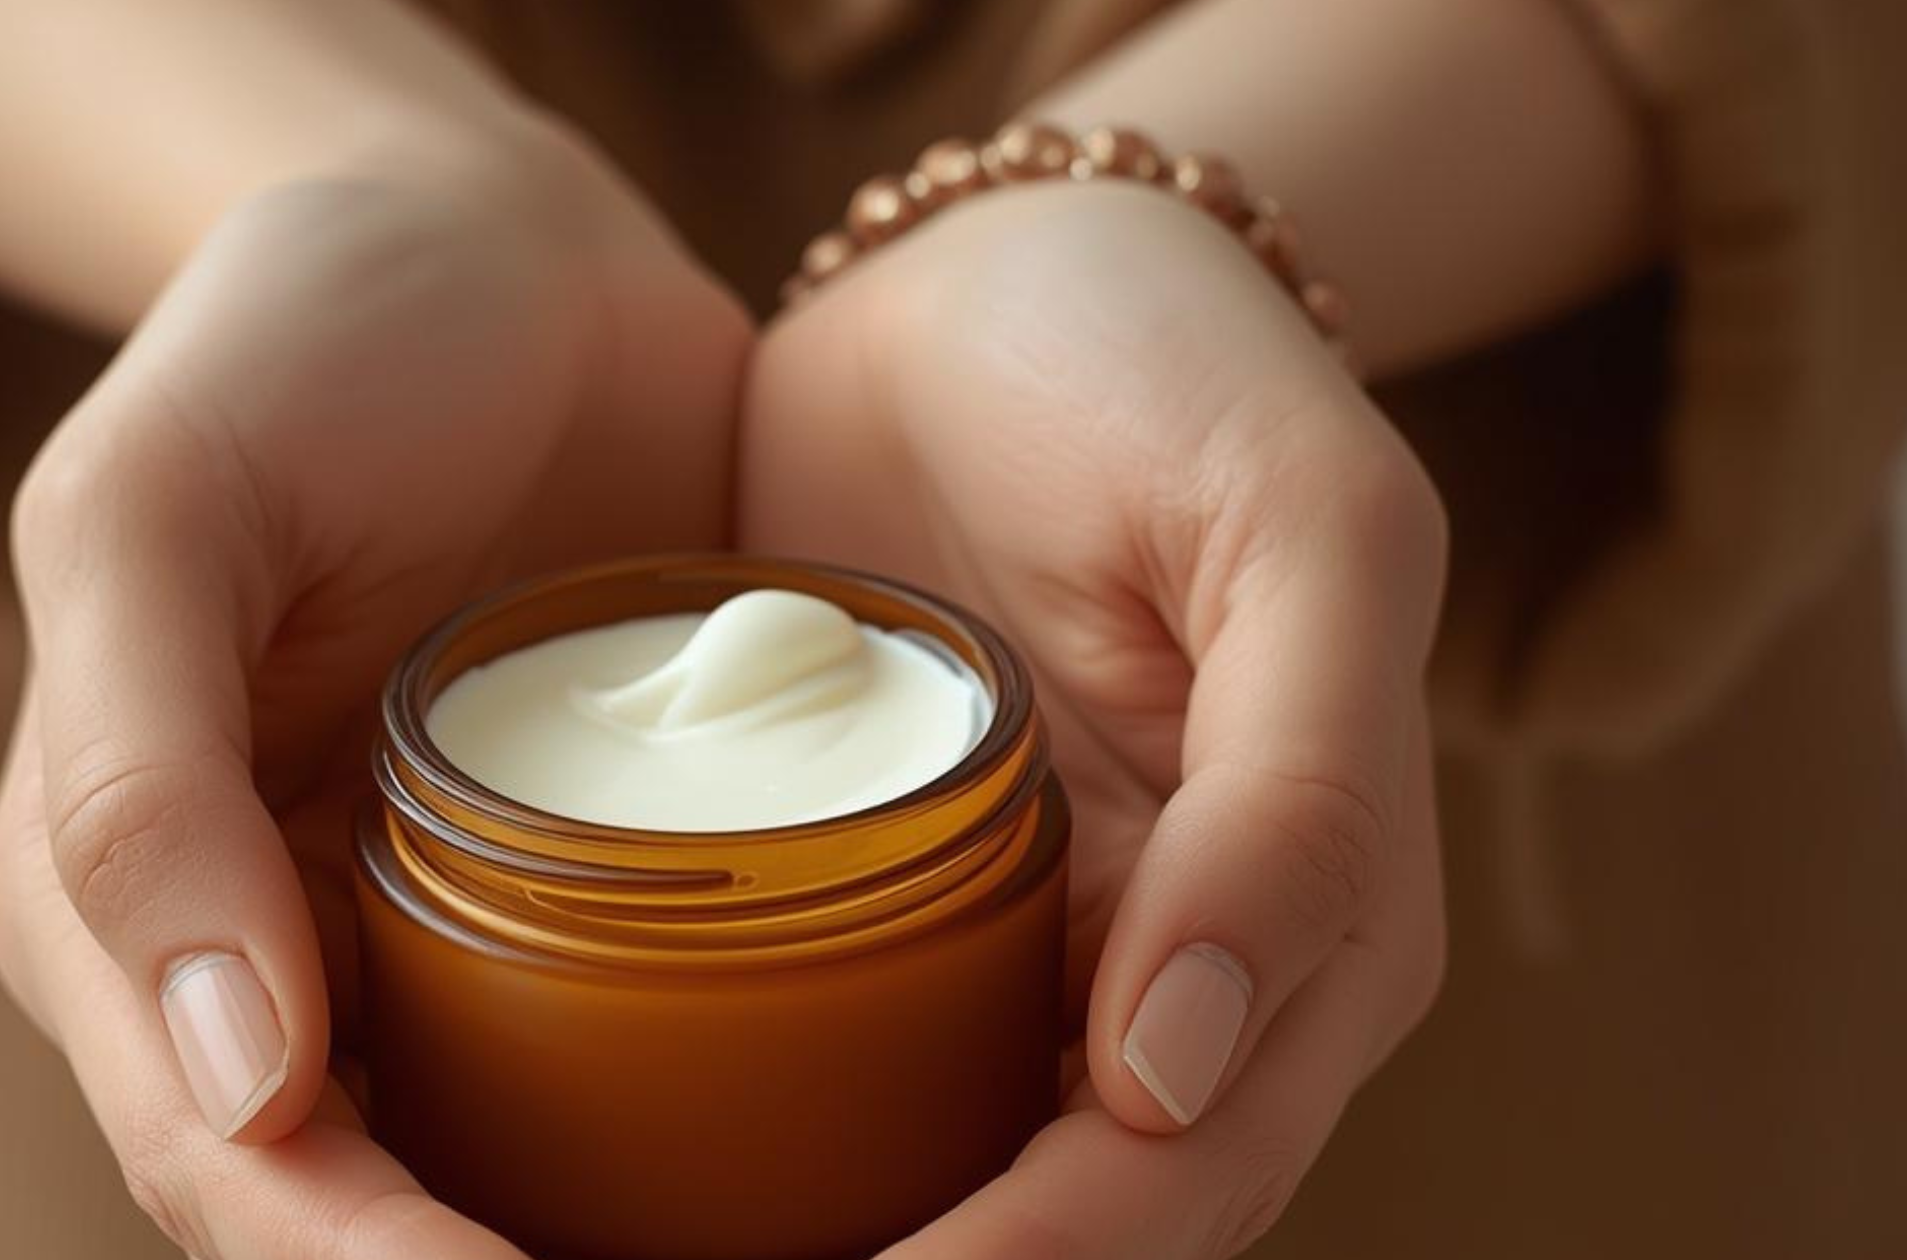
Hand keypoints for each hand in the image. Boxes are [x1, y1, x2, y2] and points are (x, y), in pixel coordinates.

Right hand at [0, 132, 748, 1258]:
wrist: (498, 247)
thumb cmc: (305, 340)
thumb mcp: (164, 507)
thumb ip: (139, 775)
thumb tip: (235, 1080)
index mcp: (130, 898)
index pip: (232, 1166)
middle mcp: (276, 947)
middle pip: (358, 1207)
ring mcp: (433, 927)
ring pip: (493, 1166)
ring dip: (602, 1244)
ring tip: (774, 1254)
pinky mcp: (579, 883)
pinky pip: (615, 1049)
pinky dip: (682, 1139)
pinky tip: (809, 1172)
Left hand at [740, 182, 1447, 1257]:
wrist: (999, 279)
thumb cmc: (1170, 368)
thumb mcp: (1301, 529)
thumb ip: (1303, 796)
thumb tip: (1176, 1073)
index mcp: (1319, 923)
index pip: (1179, 1173)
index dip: (1037, 1258)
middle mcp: (1183, 973)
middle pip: (1076, 1219)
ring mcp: (1036, 947)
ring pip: (960, 1181)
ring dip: (845, 1238)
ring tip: (649, 1256)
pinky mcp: (904, 902)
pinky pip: (850, 1065)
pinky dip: (771, 1149)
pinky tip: (652, 1181)